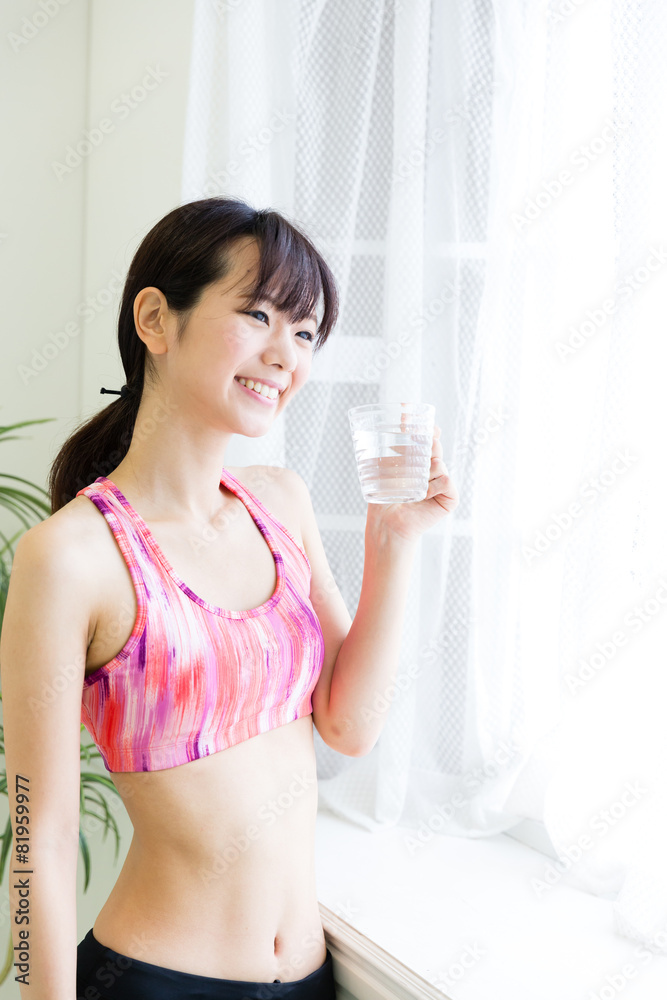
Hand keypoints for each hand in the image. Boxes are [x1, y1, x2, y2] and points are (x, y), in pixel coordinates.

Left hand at [365, 424, 458, 542]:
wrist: (387, 522)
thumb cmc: (384, 497)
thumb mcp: (385, 468)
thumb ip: (392, 450)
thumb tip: (395, 428)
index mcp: (420, 462)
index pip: (427, 439)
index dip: (423, 426)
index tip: (406, 412)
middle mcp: (433, 471)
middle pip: (435, 446)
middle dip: (426, 441)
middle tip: (416, 440)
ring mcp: (442, 484)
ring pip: (438, 462)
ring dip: (424, 470)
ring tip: (413, 484)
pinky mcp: (450, 498)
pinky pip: (446, 480)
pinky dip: (434, 485)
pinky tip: (424, 495)